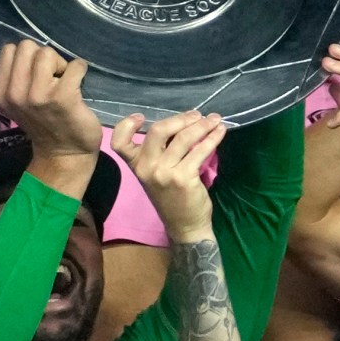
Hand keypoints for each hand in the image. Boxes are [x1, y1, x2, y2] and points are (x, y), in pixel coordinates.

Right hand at [0, 40, 102, 160]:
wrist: (64, 154)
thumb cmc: (43, 122)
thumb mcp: (17, 101)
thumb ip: (14, 75)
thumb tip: (27, 48)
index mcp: (0, 93)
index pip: (8, 50)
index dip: (26, 58)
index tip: (35, 76)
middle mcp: (15, 94)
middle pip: (27, 47)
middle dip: (42, 58)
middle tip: (52, 77)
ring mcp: (38, 96)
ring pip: (47, 53)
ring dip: (60, 64)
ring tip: (64, 82)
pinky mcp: (63, 98)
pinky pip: (74, 65)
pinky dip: (80, 70)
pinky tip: (79, 85)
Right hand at [110, 110, 226, 238]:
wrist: (184, 225)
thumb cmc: (171, 197)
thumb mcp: (156, 175)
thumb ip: (160, 152)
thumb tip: (181, 124)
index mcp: (136, 166)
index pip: (119, 143)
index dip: (125, 126)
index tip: (141, 116)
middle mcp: (146, 168)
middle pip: (158, 131)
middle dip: (181, 119)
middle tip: (197, 115)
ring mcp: (164, 173)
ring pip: (183, 138)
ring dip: (202, 125)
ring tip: (214, 120)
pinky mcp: (183, 178)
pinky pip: (200, 150)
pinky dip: (212, 138)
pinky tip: (220, 132)